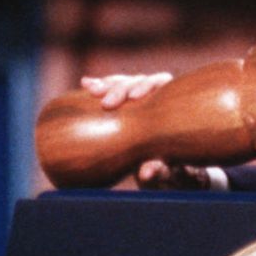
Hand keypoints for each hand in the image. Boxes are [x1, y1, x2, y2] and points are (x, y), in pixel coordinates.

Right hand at [78, 73, 209, 188]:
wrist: (153, 162)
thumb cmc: (164, 163)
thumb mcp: (163, 166)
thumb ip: (157, 168)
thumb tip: (145, 175)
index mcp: (170, 102)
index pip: (161, 83)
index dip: (147, 88)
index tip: (134, 97)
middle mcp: (154, 93)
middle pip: (139, 81)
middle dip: (122, 89)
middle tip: (108, 103)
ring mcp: (135, 94)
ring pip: (122, 83)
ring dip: (107, 85)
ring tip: (91, 90)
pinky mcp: (119, 99)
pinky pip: (109, 89)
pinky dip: (98, 86)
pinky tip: (85, 83)